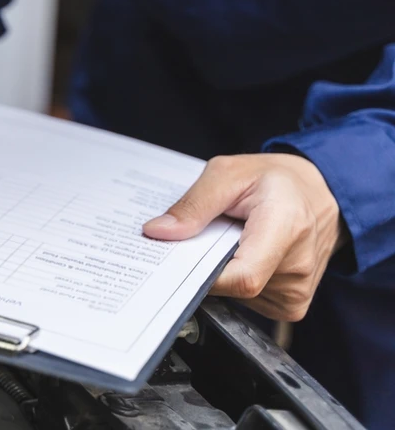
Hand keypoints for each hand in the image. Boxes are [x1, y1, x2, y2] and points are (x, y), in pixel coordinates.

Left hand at [143, 154, 345, 321]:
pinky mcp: (292, 304)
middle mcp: (298, 266)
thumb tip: (158, 232)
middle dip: (206, 265)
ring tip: (234, 239)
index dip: (203, 276)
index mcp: (287, 228)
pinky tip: (245, 254)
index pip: (242, 277)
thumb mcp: (229, 174)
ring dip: (223, 270)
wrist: (321, 193)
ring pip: (236, 295)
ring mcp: (298, 291)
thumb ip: (193, 204)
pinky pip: (248, 301)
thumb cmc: (277, 180)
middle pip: (232, 286)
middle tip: (206, 236)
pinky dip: (236, 279)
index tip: (176, 261)